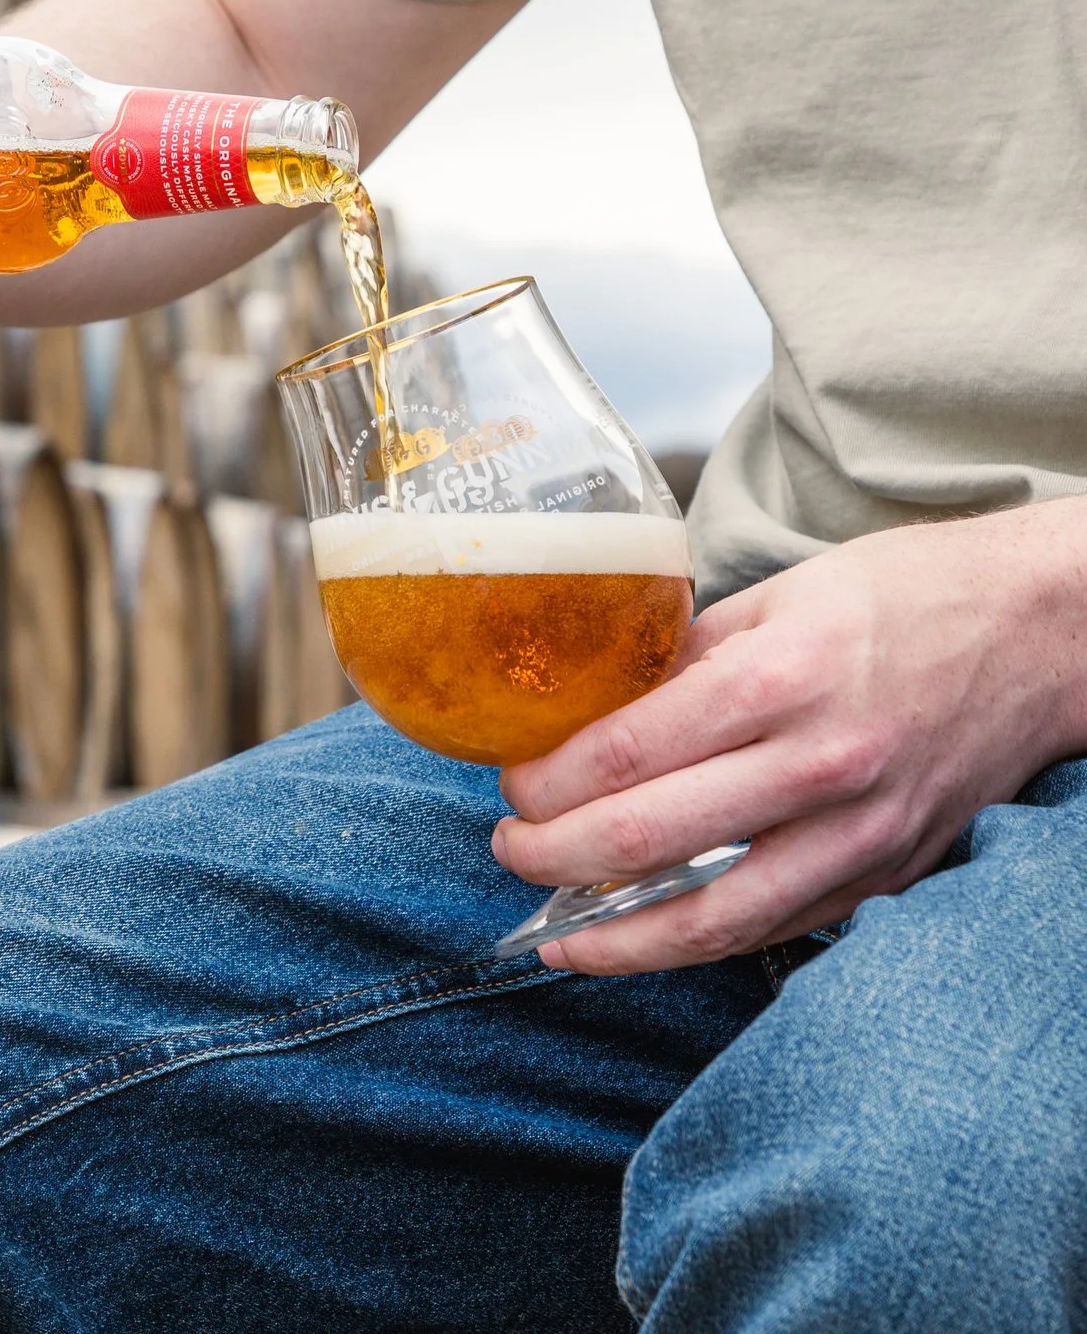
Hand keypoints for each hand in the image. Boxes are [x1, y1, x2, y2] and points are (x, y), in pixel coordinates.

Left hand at [492, 499, 1086, 974]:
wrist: (1047, 635)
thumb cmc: (906, 597)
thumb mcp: (777, 595)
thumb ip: (682, 656)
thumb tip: (591, 702)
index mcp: (779, 679)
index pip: (626, 751)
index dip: (548, 779)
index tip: (511, 780)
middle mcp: (819, 764)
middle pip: (649, 837)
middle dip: (554, 855)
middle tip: (507, 848)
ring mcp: (859, 831)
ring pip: (714, 917)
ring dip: (618, 938)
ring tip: (557, 938)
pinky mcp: (889, 873)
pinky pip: (777, 926)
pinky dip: (702, 944)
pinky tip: (648, 942)